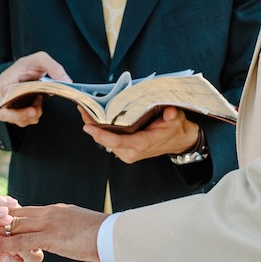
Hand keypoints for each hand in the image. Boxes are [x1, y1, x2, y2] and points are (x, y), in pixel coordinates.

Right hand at [0, 51, 71, 126]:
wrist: (29, 67)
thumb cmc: (30, 63)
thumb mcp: (42, 59)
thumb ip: (54, 68)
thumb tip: (66, 81)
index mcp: (6, 80)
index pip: (2, 96)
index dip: (12, 103)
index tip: (29, 104)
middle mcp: (4, 93)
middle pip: (3, 113)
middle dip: (20, 116)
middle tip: (34, 112)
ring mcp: (8, 102)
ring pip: (12, 119)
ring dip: (28, 117)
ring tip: (39, 105)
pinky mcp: (16, 108)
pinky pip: (20, 119)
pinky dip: (30, 117)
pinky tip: (37, 106)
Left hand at [0, 205, 104, 261]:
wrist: (114, 236)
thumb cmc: (103, 234)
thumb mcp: (81, 225)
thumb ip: (67, 225)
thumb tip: (63, 230)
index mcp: (56, 210)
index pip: (26, 210)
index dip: (8, 216)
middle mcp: (49, 213)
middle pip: (15, 215)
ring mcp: (49, 224)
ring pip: (15, 227)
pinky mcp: (51, 238)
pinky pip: (22, 242)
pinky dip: (6, 246)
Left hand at [80, 106, 199, 163]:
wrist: (179, 141)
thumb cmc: (175, 130)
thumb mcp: (176, 120)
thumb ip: (172, 117)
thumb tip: (169, 112)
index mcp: (142, 145)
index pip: (117, 142)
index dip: (101, 135)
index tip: (88, 126)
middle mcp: (131, 152)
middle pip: (106, 140)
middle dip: (92, 125)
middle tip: (82, 108)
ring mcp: (127, 153)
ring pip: (105, 140)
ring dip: (94, 127)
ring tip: (85, 110)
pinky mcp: (124, 150)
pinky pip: (108, 140)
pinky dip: (100, 129)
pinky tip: (94, 117)